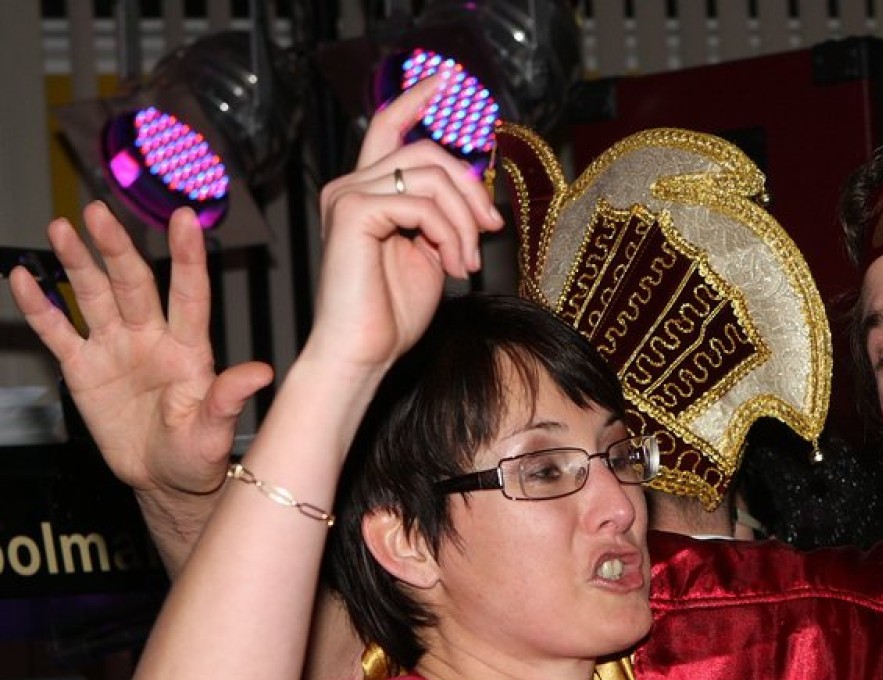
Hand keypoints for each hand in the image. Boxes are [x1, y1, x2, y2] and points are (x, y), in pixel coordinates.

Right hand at [6, 202, 269, 496]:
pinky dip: (40, 306)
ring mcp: (116, 349)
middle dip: (115, 248)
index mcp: (189, 351)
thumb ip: (228, 399)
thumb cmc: (196, 457)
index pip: (189, 295)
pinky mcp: (85, 368)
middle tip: (98, 213)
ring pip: (95, 296)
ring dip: (78, 263)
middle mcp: (152, 339)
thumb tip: (260, 372)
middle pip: (133, 284)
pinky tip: (24, 278)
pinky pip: (58, 331)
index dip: (186, 257)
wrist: (163, 481)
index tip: (184, 218)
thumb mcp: (214, 433)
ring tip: (62, 228)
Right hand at [302, 76, 503, 370]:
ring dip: (464, 220)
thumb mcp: (432, 253)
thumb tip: (477, 191)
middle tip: (492, 229)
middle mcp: (351, 185)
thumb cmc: (394, 314)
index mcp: (368, 191)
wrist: (365, 352)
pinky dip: (450, 233)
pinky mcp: (353, 211)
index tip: (448, 81)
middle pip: (426, 151)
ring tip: (467, 263)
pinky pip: (421, 203)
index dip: (417, 98)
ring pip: (430, 175)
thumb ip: (446, 216)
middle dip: (470, 187)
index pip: (389, 125)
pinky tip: (453, 265)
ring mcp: (348, 195)